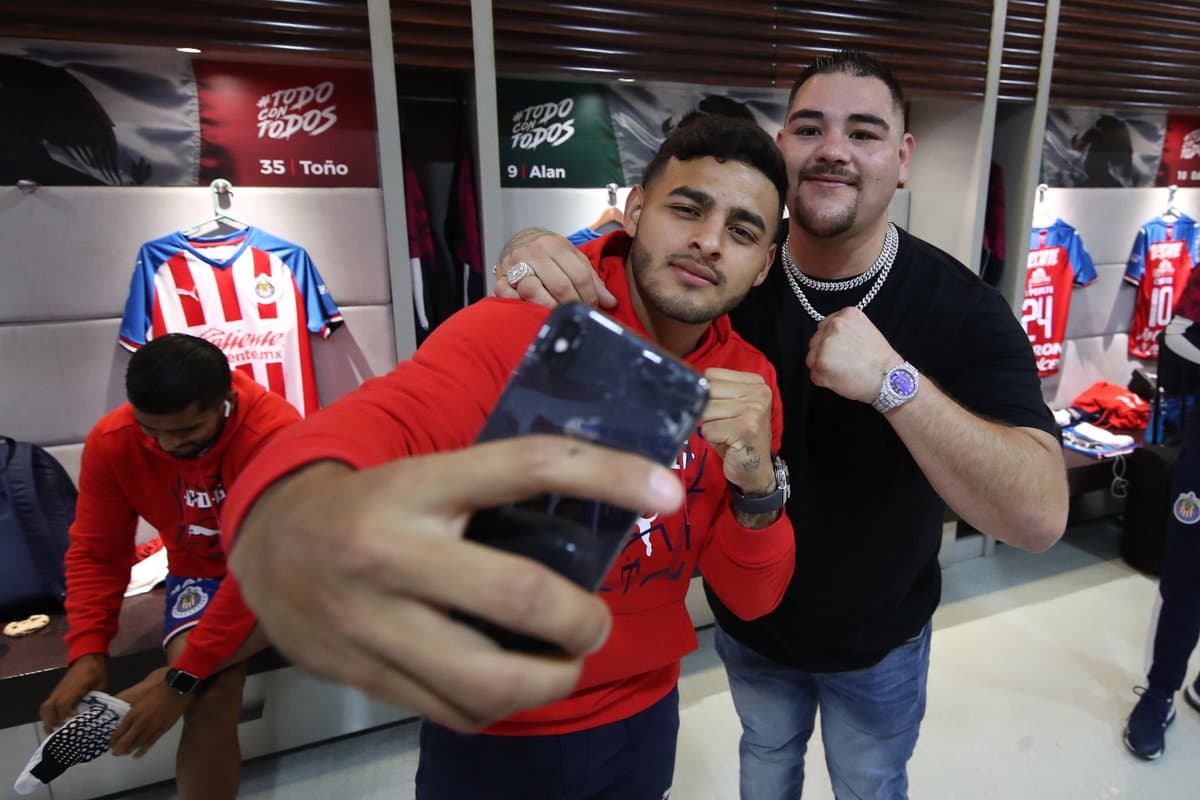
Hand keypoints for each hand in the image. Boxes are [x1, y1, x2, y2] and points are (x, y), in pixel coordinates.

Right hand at [40, 654, 106, 732]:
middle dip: (51, 722)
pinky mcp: (56, 692)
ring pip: (45, 707)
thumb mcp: (101, 684)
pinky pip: (47, 704)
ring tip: (54, 731)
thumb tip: (94, 714)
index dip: (66, 715)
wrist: (88, 658)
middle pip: (49, 708)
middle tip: (58, 733)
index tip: (73, 722)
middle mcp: (62, 690)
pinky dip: (48, 714)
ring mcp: (57, 691)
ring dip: (47, 719)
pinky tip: (56, 722)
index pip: (64, 703)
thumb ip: (97, 698)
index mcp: (75, 687)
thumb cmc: (97, 671)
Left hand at [110, 681, 188, 757]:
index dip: (113, 740)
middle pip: (126, 740)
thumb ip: (134, 710)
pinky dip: (142, 750)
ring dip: (129, 750)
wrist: (176, 688)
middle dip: (118, 749)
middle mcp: (140, 722)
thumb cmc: (158, 690)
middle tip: (114, 753)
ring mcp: (152, 727)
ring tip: (124, 754)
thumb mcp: (140, 699)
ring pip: (137, 743)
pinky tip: (137, 755)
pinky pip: (150, 743)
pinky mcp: (163, 729)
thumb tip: (127, 720)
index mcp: (133, 713)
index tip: (110, 744)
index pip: (119, 731)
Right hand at [230, 435, 683, 732]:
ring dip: (554, 678)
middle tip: (593, 622)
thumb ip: (493, 488)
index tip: (665, 492)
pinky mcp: (366, 676)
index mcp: (419, 484)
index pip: (529, 465)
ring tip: (566, 661)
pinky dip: (505, 704)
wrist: (268, 548)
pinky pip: (457, 711)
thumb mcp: (424, 473)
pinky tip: (514, 683)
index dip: (610, 475)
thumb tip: (596, 508)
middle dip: (583, 620)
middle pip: (521, 594)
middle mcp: (392, 551)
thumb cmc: (368, 504)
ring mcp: (374, 622)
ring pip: (491, 677)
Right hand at [493, 228, 616, 308]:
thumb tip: (610, 303)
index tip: (593, 307)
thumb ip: (592, 280)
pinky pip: (509, 297)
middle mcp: (534, 253)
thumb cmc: (549, 254)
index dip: (590, 296)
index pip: (579, 275)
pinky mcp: (500, 279)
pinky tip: (531, 310)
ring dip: (549, 308)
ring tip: (558, 315)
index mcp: (555, 245)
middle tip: (577, 313)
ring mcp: (515, 266)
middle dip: (572, 304)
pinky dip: (520, 305)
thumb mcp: (573, 259)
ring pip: (534, 291)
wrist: (518, 242)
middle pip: (560, 285)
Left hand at [699, 368, 775, 494]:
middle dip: (705, 410)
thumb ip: (714, 392)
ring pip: (707, 410)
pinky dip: (711, 438)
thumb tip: (683, 386)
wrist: (756, 470)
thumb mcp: (729, 408)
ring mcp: (754, 410)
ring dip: (708, 426)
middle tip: (719, 424)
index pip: (712, 375)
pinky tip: (726, 442)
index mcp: (755, 382)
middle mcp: (758, 393)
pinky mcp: (746, 429)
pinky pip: (709, 429)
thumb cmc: (738, 438)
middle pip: (708, 391)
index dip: (705, 393)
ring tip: (724, 433)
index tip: (716, 408)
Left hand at [806, 306, 901, 403]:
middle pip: (815, 342)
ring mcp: (825, 344)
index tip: (840, 351)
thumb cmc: (879, 359)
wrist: (889, 378)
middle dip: (825, 354)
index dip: (830, 342)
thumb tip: (826, 336)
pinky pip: (814, 375)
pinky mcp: (820, 363)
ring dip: (823, 367)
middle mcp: (833, 325)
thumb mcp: (864, 330)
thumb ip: (844, 329)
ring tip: (844, 371)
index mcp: (844, 315)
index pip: (824, 328)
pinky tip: (840, 379)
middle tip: (844, 363)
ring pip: (812, 358)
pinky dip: (824, 380)